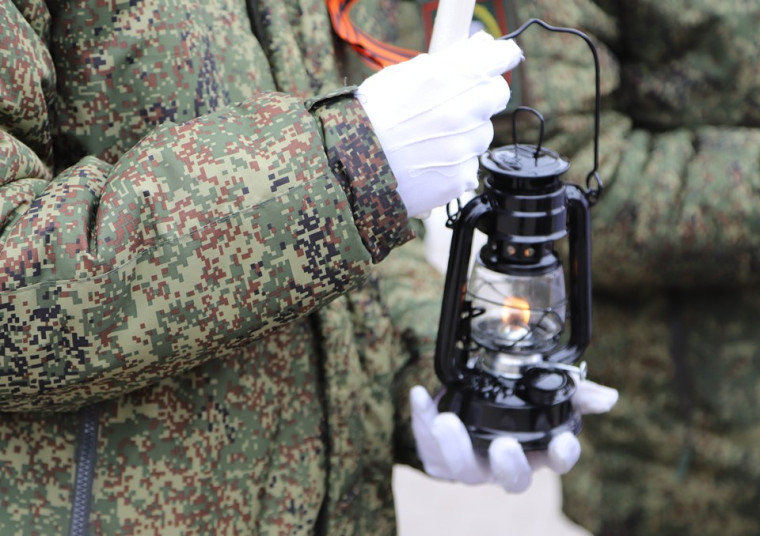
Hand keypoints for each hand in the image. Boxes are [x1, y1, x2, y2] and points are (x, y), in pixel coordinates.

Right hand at [356, 32, 522, 217]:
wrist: (350, 167)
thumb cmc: (371, 119)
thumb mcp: (403, 75)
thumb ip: (449, 60)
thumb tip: (482, 46)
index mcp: (449, 77)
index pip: (500, 57)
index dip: (499, 57)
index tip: (499, 59)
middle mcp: (463, 111)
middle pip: (497, 94)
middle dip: (480, 96)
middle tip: (451, 104)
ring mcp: (464, 147)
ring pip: (483, 133)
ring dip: (466, 133)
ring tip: (429, 139)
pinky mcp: (461, 177)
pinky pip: (469, 166)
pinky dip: (454, 165)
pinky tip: (427, 163)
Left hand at [410, 378, 617, 492]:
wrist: (462, 398)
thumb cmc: (508, 402)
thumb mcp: (540, 391)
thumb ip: (573, 392)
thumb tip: (608, 398)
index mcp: (533, 450)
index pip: (555, 461)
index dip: (562, 455)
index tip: (563, 441)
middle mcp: (503, 463)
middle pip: (512, 480)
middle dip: (510, 466)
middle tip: (503, 446)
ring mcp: (470, 464)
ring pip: (464, 469)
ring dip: (454, 446)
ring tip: (446, 421)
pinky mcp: (438, 458)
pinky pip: (426, 446)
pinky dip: (420, 419)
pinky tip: (420, 397)